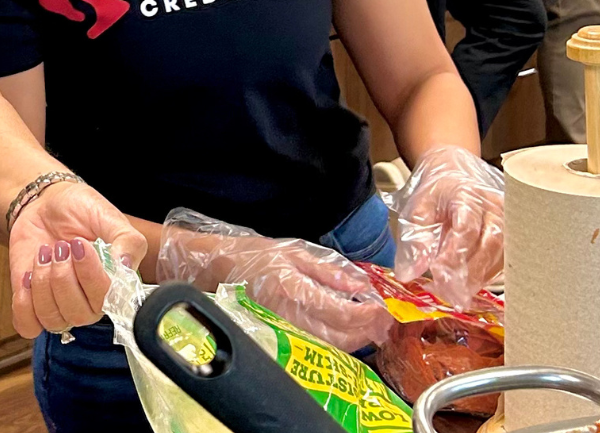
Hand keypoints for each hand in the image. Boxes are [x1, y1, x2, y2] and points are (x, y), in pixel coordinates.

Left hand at [8, 180, 145, 338]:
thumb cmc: (79, 209)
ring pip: (53, 320)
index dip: (91, 276)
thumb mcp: (107, 215)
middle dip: (64, 277)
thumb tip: (126, 267)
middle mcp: (89, 302)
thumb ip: (126, 240)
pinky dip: (24, 303)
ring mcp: (60, 306)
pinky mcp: (32, 306)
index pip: (108, 301)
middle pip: (80, 315)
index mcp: (113, 284)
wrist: (43, 204)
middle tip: (60, 246)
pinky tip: (27, 276)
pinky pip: (28, 325)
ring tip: (44, 253)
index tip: (80, 244)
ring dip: (43, 284)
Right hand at [158, 209, 393, 352]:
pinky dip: (337, 340)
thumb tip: (360, 284)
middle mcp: (290, 315)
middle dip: (368, 331)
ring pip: (330, 346)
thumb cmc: (254, 256)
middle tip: (383, 319)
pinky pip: (316, 345)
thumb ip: (329, 272)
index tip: (383, 307)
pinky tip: (346, 328)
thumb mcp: (295, 252)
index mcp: (294, 290)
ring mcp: (284, 329)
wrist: (216, 270)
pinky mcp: (280, 335)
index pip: (342, 312)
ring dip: (355, 339)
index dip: (368, 314)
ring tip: (369, 323)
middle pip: (341, 337)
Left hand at [395, 146, 505, 308]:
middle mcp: (493, 206)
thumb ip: (413, 241)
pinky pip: (506, 259)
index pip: (466, 228)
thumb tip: (408, 274)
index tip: (438, 273)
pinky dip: (488, 276)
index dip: (454, 254)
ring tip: (458, 295)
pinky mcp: (512, 234)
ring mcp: (507, 220)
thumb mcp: (416, 210)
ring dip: (480, 279)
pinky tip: (470, 286)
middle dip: (471, 273)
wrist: (455, 175)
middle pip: (491, 243)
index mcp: (466, 195)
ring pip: (503, 254)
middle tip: (451, 294)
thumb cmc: (436, 194)